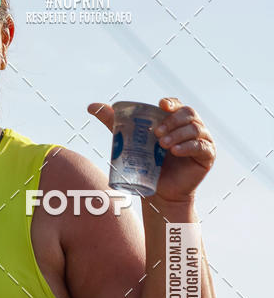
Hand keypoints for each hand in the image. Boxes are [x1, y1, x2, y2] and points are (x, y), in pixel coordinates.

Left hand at [88, 97, 215, 202]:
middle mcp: (190, 127)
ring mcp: (201, 140)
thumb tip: (91, 106)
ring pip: (195, 128)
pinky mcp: (207, 155)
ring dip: (178, 134)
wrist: (159, 193)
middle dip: (172, 121)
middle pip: (188, 114)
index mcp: (174, 121)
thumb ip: (114, 123)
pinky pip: (201, 146)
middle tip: (156, 134)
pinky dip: (189, 146)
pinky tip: (176, 151)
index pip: (176, 105)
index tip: (161, 106)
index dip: (171, 103)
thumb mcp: (129, 142)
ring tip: (162, 146)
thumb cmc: (146, 166)